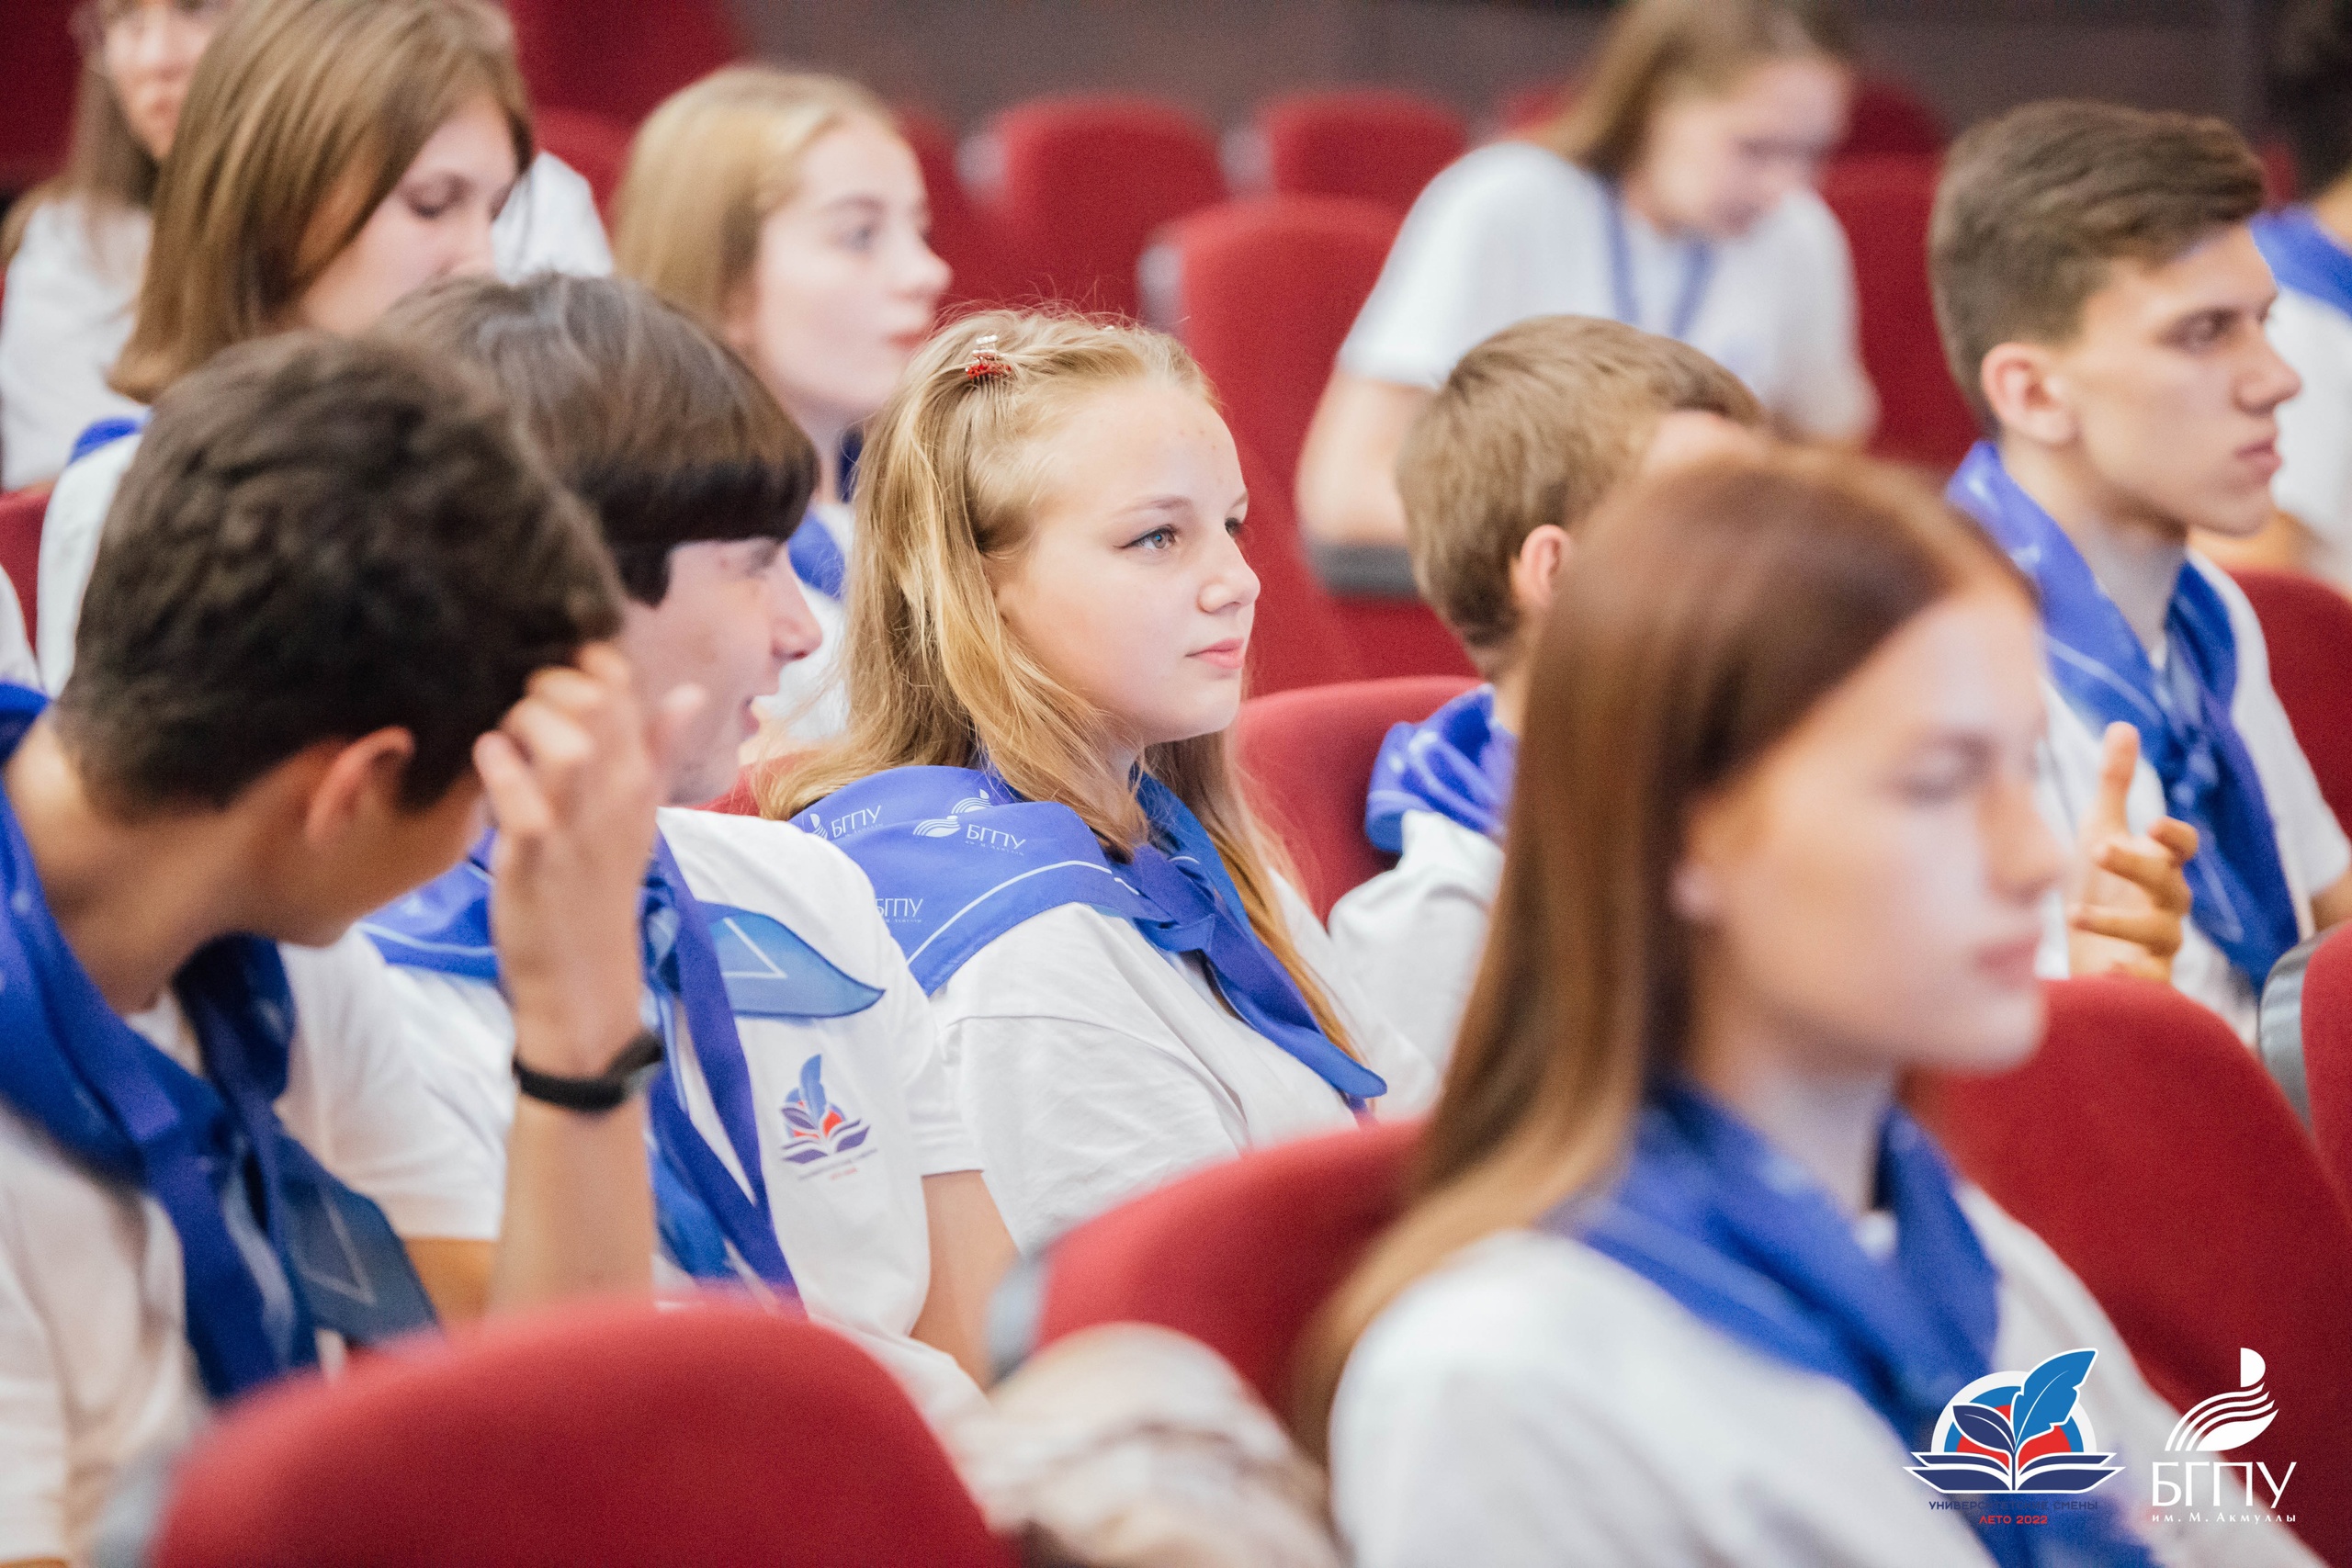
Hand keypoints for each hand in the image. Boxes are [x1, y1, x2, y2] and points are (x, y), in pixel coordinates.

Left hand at [475, 644, 702, 1073]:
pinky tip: (486, 760)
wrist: (583, 976)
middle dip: (547, 682)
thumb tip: (691, 692)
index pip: (623, 687)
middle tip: (517, 705)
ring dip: (526, 720)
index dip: (582, 661)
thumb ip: (660, 749)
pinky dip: (498, 766)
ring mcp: (579, 826)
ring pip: (566, 742)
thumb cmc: (600, 887)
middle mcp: (618, 795)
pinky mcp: (536, 858)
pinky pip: (520, 798)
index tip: (550, 674)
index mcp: (640, 778)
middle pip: (596, 700)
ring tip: (505, 733)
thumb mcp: (638, 815)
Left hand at [2066, 723, 2197, 983]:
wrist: (2086, 955)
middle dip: (2137, 864)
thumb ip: (2115, 784)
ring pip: (2160, 933)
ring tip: (2072, 913)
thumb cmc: (2100, 886)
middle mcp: (2166, 904)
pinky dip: (2132, 976)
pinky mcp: (2145, 980)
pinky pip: (2154, 981)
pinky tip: (2104, 969)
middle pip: (2169, 884)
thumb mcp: (2101, 832)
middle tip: (2097, 847)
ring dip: (2119, 922)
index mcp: (2158, 866)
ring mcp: (2159, 944)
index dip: (2175, 835)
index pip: (2183, 847)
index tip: (2154, 823)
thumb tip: (2124, 725)